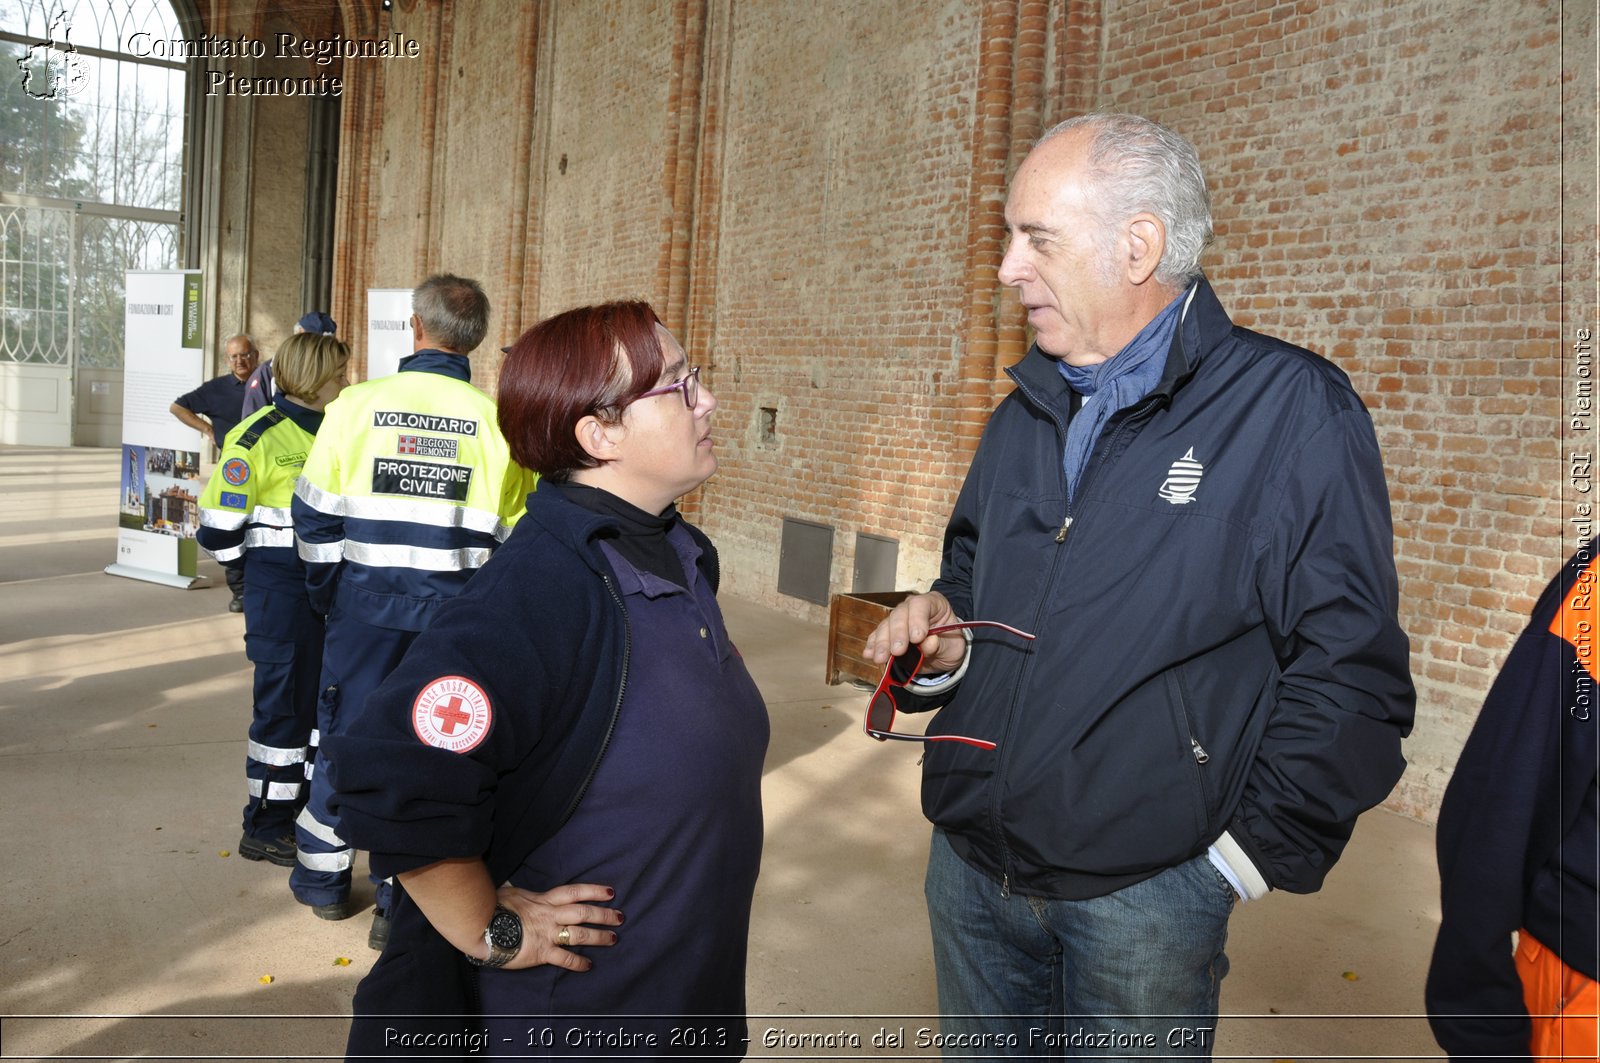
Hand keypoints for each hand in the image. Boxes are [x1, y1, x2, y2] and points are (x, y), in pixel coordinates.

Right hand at [497, 882, 622, 971]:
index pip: (574, 892)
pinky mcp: (541, 953)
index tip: (610, 892)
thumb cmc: (493, 908)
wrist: (481, 927)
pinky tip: (588, 965)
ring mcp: (547, 934)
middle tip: (620, 917)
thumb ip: (518, 891)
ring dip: (598, 937)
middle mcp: (550, 915)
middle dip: (604, 915)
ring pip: (579, 934)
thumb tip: (511, 884)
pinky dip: (578, 962)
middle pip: (583, 912)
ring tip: (612, 939)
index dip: (594, 891)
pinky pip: (564, 958)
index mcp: (544, 899)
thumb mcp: (509, 893)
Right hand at [863, 591, 966, 675]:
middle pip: (899, 615)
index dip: (917, 619)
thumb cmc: (949, 644)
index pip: (921, 605)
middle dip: (897, 634)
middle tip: (898, 651)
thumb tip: (929, 643)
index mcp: (933, 603)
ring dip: (882, 643)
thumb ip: (940, 645)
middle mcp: (912, 608)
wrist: (944, 654)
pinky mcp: (889, 633)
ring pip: (886, 626)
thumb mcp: (952, 646)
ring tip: (880, 657)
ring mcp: (898, 620)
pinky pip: (878, 636)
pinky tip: (869, 654)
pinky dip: (873, 646)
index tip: (917, 638)